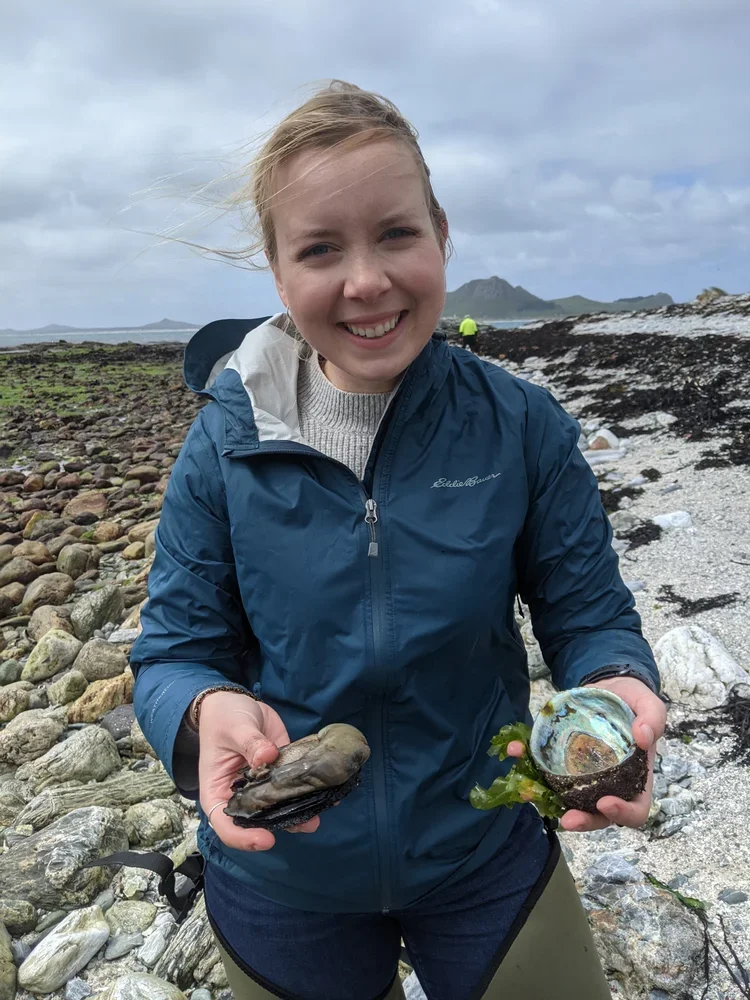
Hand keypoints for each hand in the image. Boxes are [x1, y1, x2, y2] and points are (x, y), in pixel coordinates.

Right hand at [197, 692, 319, 851]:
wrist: (235, 702)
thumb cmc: (223, 718)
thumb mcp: (234, 728)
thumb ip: (250, 743)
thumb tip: (268, 757)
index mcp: (218, 791)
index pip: (226, 824)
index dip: (244, 837)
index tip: (267, 838)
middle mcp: (241, 795)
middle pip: (257, 821)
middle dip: (282, 826)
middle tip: (306, 823)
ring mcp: (262, 785)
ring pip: (279, 807)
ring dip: (300, 812)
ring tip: (320, 812)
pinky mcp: (280, 772)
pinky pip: (293, 785)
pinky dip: (309, 790)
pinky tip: (328, 791)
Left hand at [507, 676, 665, 832]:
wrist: (609, 687)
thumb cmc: (634, 703)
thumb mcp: (650, 705)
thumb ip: (653, 719)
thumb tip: (642, 737)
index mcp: (635, 779)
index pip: (635, 809)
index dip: (622, 814)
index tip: (606, 803)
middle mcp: (607, 783)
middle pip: (596, 814)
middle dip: (582, 820)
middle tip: (566, 819)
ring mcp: (581, 774)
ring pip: (565, 797)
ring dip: (545, 797)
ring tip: (528, 791)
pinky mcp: (560, 759)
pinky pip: (542, 767)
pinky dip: (525, 761)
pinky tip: (515, 749)